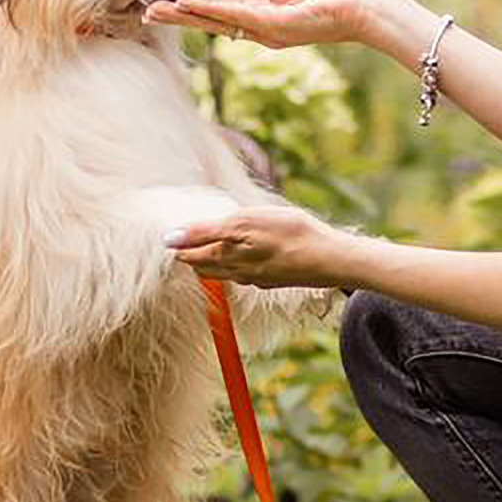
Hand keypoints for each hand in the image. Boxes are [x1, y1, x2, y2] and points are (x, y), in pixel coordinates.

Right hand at [141, 0, 424, 57]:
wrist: (363, 3)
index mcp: (264, 14)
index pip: (222, 10)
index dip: (195, 7)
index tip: (170, 2)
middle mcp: (261, 27)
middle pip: (212, 20)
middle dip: (180, 16)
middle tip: (149, 14)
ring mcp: (266, 29)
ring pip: (218, 21)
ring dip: (186, 15)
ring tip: (157, 12)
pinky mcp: (274, 26)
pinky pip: (236, 15)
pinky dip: (211, 10)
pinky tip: (188, 5)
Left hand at [165, 205, 355, 288]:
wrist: (331, 259)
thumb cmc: (290, 234)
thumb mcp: (242, 223)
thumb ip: (204, 232)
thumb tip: (170, 239)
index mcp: (227, 257)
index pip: (191, 255)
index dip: (179, 245)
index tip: (170, 236)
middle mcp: (239, 272)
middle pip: (206, 267)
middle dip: (192, 256)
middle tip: (183, 243)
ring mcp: (258, 277)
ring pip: (226, 272)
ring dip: (213, 262)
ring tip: (207, 248)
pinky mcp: (275, 278)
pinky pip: (247, 274)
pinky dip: (237, 264)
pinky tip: (244, 257)